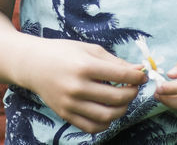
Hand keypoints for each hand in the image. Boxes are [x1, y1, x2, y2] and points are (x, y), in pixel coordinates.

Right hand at [24, 40, 146, 133]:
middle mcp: (77, 87)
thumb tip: (138, 70)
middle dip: (132, 93)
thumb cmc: (63, 53)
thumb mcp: (89, 49)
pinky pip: (91, 127)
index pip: (120, 75)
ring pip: (107, 116)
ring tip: (123, 100)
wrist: (34, 65)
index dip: (136, 76)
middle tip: (133, 87)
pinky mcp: (65, 115)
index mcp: (84, 66)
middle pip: (116, 97)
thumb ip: (114, 61)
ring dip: (122, 110)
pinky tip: (109, 112)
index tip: (142, 75)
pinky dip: (105, 123)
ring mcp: (70, 103)